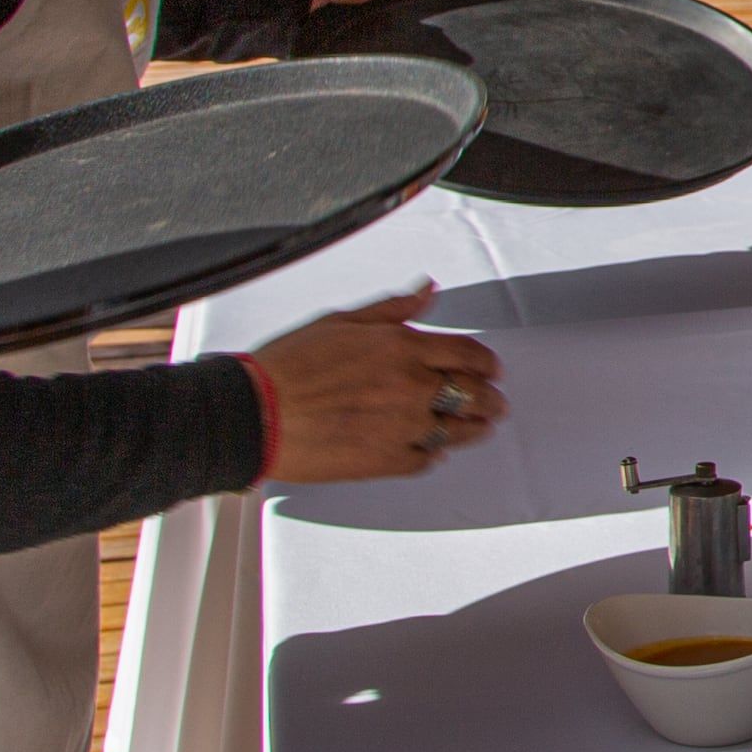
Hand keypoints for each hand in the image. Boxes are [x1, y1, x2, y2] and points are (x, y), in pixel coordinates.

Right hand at [247, 287, 503, 482]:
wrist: (255, 414)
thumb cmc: (288, 367)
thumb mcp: (343, 321)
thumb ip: (394, 309)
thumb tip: (427, 291)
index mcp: (403, 348)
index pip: (468, 354)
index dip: (487, 363)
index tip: (492, 369)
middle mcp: (411, 388)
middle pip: (473, 394)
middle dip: (491, 398)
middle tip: (495, 401)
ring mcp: (402, 427)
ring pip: (457, 431)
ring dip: (474, 428)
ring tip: (479, 427)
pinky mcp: (386, 461)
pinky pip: (426, 460)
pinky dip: (432, 454)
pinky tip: (431, 449)